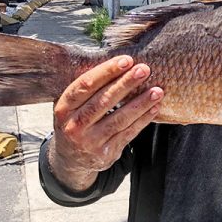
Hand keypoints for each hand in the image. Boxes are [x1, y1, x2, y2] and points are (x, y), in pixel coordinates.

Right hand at [49, 55, 163, 190]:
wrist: (70, 161)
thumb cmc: (76, 122)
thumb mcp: (72, 107)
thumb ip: (88, 89)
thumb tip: (119, 63)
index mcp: (64, 108)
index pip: (85, 85)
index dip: (107, 71)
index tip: (127, 60)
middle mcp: (74, 125)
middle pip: (103, 101)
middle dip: (126, 83)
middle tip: (144, 69)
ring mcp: (90, 142)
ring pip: (119, 119)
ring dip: (141, 103)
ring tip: (157, 90)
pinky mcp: (105, 153)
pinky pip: (128, 133)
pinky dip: (143, 119)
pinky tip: (154, 108)